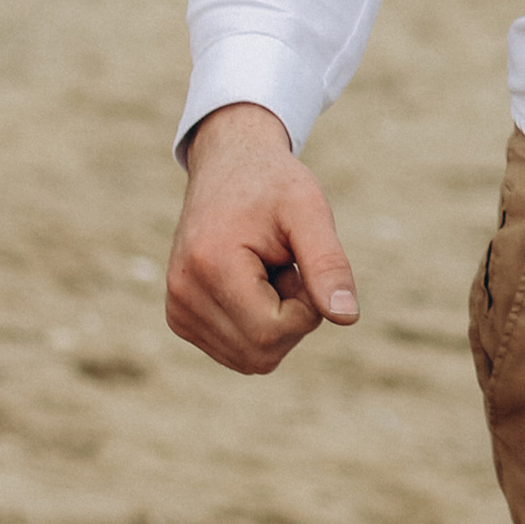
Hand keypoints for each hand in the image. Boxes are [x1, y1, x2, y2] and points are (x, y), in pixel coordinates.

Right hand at [165, 102, 359, 375]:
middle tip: (288, 264)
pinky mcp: (181, 319)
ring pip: (252, 359)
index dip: (307, 306)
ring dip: (276, 321)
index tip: (304, 261)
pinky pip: (238, 351)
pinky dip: (258, 324)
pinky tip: (253, 282)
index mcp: (209, 266)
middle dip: (293, 316)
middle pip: (263, 354)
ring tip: (268, 269)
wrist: (229, 164)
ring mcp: (178, 312)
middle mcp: (183, 296)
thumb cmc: (273, 184)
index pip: (273, 333)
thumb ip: (328, 263)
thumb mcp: (309, 209)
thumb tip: (347, 318)